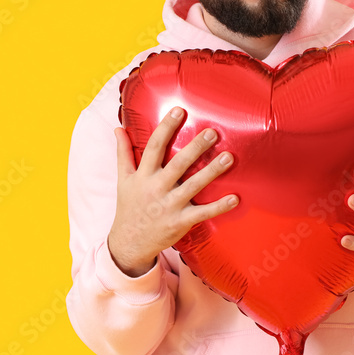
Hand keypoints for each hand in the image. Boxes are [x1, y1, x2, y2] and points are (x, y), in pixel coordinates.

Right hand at [107, 106, 237, 277]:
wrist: (129, 243)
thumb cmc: (129, 206)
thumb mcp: (123, 179)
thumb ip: (123, 153)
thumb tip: (118, 128)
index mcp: (143, 175)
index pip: (154, 147)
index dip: (166, 128)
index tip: (179, 111)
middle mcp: (156, 188)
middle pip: (178, 164)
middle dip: (195, 147)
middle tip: (212, 132)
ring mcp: (170, 206)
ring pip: (193, 186)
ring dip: (212, 171)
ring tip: (229, 157)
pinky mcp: (181, 222)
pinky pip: (202, 213)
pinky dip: (219, 207)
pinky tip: (235, 198)